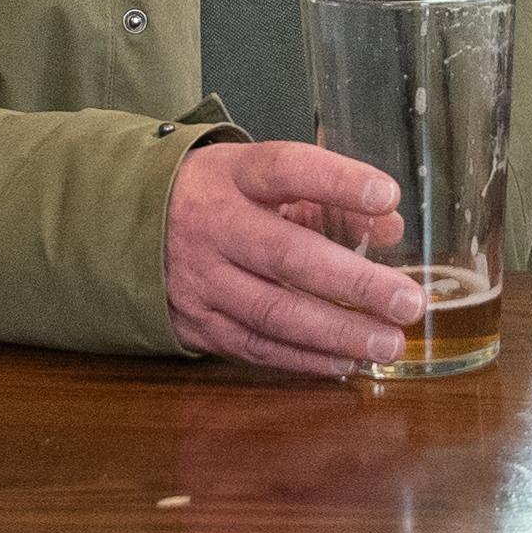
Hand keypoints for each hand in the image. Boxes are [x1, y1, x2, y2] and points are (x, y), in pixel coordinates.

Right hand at [166, 138, 426, 374]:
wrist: (124, 227)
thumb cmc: (217, 197)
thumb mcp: (261, 179)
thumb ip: (327, 199)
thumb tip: (391, 227)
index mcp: (233, 176)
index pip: (287, 170)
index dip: (337, 182)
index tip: (387, 194)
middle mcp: (215, 226)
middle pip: (288, 255)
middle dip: (354, 283)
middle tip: (408, 302)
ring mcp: (202, 279)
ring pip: (274, 313)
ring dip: (338, 333)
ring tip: (388, 344)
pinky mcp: (197, 323)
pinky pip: (256, 347)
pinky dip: (304, 359)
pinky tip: (346, 362)